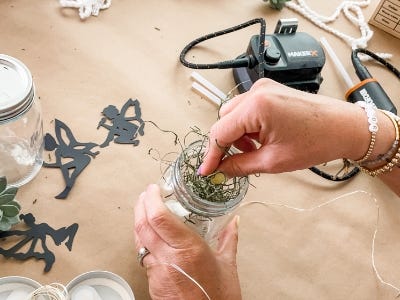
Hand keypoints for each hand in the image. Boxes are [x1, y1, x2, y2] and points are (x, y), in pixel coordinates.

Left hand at [134, 184, 241, 299]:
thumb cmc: (220, 298)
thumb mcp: (227, 264)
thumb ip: (229, 238)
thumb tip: (234, 221)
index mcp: (188, 249)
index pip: (160, 218)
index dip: (151, 199)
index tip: (153, 189)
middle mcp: (169, 259)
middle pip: (143, 226)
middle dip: (140, 206)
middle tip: (145, 195)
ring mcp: (158, 272)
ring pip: (139, 242)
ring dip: (139, 224)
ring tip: (145, 212)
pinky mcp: (153, 284)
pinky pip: (144, 258)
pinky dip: (144, 243)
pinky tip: (151, 237)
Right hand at [200, 78, 370, 176]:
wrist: (345, 127)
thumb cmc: (317, 142)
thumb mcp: (274, 160)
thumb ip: (240, 165)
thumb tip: (220, 170)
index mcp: (257, 106)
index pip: (220, 131)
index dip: (211, 154)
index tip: (206, 171)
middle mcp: (256, 91)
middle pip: (224, 120)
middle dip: (226, 143)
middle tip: (236, 161)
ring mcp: (264, 88)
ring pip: (234, 113)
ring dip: (237, 134)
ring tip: (254, 149)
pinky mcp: (270, 90)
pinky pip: (247, 108)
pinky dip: (247, 125)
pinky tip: (261, 138)